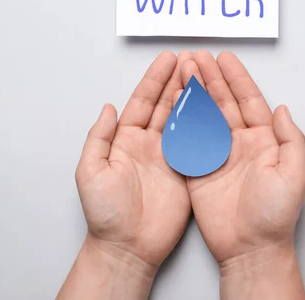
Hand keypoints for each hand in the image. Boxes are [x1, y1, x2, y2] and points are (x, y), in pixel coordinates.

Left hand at [58, 52, 192, 299]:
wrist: (128, 247)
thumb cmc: (105, 214)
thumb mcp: (91, 172)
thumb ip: (99, 138)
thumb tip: (108, 107)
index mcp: (125, 141)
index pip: (142, 102)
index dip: (154, 80)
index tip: (168, 59)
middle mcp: (149, 144)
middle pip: (165, 105)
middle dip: (177, 81)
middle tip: (192, 59)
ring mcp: (169, 157)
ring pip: (183, 120)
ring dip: (192, 97)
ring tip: (204, 74)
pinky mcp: (186, 172)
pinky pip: (197, 144)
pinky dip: (205, 125)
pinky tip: (213, 108)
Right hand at [178, 51, 304, 298]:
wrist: (250, 249)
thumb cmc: (275, 216)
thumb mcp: (294, 175)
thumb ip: (290, 139)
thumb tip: (282, 109)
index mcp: (264, 141)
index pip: (249, 101)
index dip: (237, 79)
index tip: (224, 58)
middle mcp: (240, 144)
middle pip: (223, 103)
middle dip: (210, 79)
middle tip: (196, 57)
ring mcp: (218, 155)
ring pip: (205, 117)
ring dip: (195, 93)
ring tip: (183, 71)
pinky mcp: (199, 170)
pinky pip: (189, 140)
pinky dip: (181, 121)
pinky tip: (175, 103)